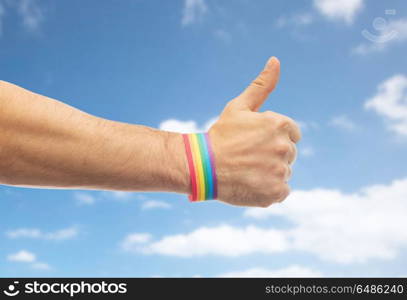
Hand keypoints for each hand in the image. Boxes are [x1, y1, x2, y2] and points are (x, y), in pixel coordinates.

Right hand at [208, 57, 300, 206]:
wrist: (202, 166)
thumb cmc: (220, 135)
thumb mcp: (239, 107)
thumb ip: (261, 85)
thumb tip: (276, 60)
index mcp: (279, 124)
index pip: (292, 133)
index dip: (274, 137)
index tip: (256, 143)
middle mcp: (284, 147)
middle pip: (289, 154)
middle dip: (273, 155)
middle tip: (249, 157)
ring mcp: (280, 171)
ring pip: (283, 173)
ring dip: (270, 173)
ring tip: (247, 171)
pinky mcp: (275, 192)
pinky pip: (281, 191)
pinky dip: (269, 190)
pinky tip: (250, 183)